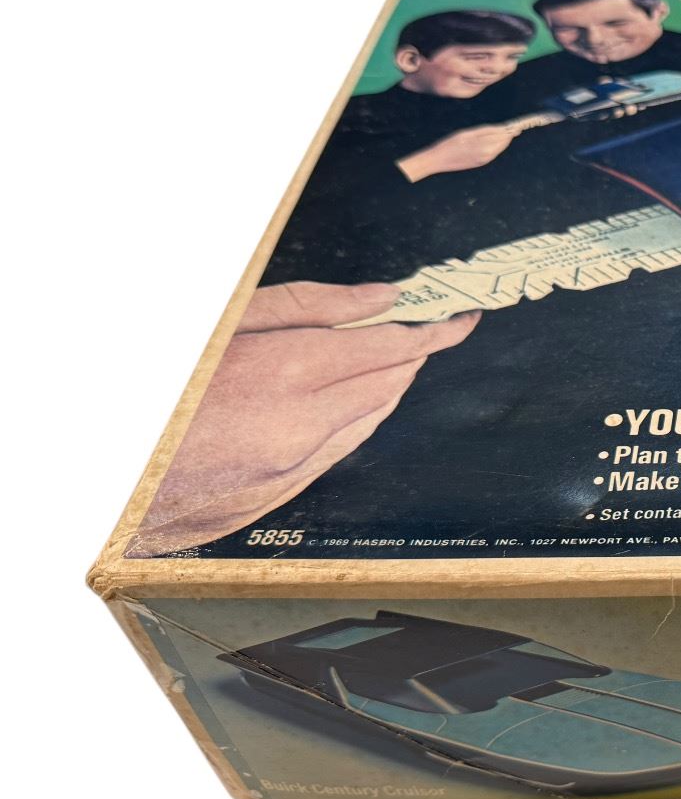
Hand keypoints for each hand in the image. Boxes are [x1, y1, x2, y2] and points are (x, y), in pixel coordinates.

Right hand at [131, 282, 479, 554]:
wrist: (103, 472)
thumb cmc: (153, 386)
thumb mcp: (223, 318)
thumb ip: (310, 306)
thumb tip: (382, 299)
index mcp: (287, 375)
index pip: (392, 349)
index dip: (434, 331)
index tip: (460, 318)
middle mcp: (297, 431)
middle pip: (387, 386)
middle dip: (410, 354)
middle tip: (425, 327)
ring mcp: (285, 472)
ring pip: (366, 424)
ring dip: (384, 388)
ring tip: (387, 356)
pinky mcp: (269, 500)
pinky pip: (334, 455)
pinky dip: (350, 423)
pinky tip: (343, 402)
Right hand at [397, 124, 521, 180]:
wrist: (439, 160)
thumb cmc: (450, 143)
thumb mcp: (467, 133)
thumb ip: (486, 132)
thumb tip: (503, 129)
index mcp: (484, 144)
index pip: (502, 134)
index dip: (511, 129)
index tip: (519, 125)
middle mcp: (487, 153)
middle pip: (503, 141)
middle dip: (510, 134)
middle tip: (518, 128)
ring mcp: (485, 159)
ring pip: (500, 147)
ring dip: (505, 140)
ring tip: (510, 133)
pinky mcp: (482, 163)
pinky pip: (494, 152)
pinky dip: (498, 146)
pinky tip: (497, 141)